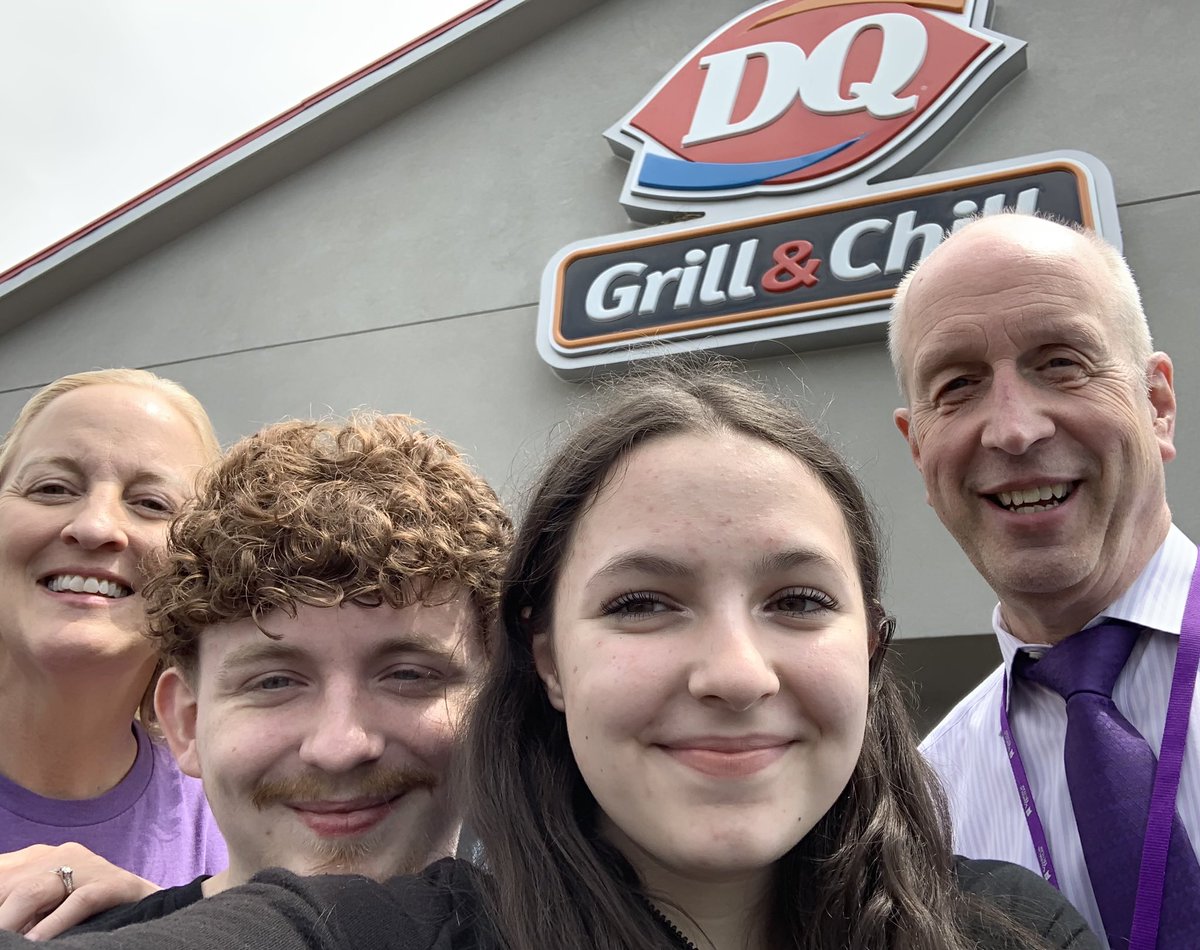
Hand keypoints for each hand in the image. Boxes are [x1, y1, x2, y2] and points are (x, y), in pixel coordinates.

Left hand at [0, 843, 158, 938]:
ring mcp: (88, 867)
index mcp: (38, 857)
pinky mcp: (114, 884)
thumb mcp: (46, 903)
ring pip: (33, 891)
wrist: (152, 906)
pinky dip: (53, 924)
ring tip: (5, 944)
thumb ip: (20, 905)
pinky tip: (37, 942)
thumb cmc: (92, 911)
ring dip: (10, 920)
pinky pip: (78, 902)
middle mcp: (60, 855)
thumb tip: (0, 926)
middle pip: (7, 883)